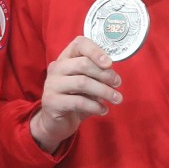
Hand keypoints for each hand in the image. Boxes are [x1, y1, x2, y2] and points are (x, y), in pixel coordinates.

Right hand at [29, 37, 122, 151]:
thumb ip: (97, 76)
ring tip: (117, 99)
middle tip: (117, 84)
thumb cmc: (75, 99)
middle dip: (105, 74)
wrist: (56, 123)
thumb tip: (114, 77)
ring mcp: (51, 84)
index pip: (79, 44)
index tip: (110, 63)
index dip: (96, 51)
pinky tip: (104, 110)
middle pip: (83, 64)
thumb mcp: (88, 84)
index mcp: (66, 58)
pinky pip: (78, 101)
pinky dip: (95, 106)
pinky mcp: (51, 101)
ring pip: (82, 82)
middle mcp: (56, 68)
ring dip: (104, 91)